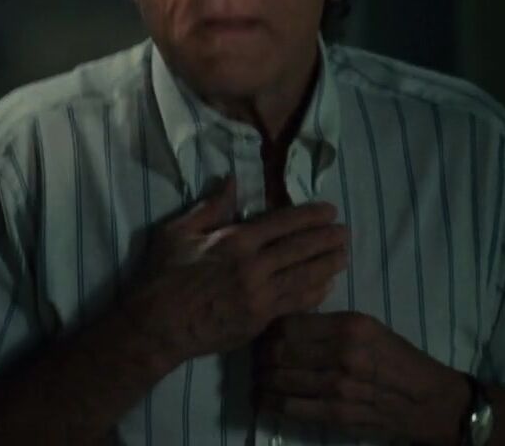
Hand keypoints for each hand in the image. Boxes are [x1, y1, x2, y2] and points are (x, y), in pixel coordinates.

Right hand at [121, 177, 348, 365]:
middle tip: (346, 231)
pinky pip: (295, 304)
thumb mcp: (177, 231)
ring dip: (328, 265)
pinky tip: (327, 286)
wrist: (158, 325)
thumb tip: (232, 180)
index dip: (310, 215)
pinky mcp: (260, 320)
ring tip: (345, 256)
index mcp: (235, 241)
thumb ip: (210, 207)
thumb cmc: (164, 275)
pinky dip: (315, 294)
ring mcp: (260, 296)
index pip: (283, 223)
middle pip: (301, 249)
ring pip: (304, 277)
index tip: (330, 210)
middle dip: (327, 238)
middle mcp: (254, 266)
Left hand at [256, 312, 470, 445]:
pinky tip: (261, 399)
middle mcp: (342, 354)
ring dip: (260, 379)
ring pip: (280, 380)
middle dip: (259, 354)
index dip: (268, 328)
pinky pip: (291, 408)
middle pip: (280, 352)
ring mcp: (338, 387)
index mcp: (349, 326)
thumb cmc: (396, 358)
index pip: (290, 324)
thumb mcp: (367, 326)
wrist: (427, 401)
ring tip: (256, 377)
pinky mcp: (337, 415)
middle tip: (254, 356)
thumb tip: (283, 322)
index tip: (262, 331)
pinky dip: (269, 403)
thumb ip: (328, 323)